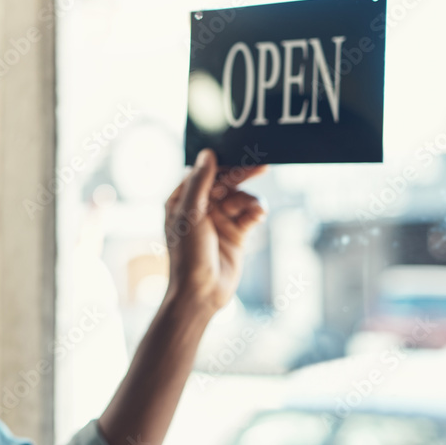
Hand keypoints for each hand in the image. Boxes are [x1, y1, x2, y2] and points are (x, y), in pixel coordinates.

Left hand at [163, 148, 266, 314]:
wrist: (201, 292)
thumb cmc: (188, 253)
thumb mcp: (190, 214)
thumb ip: (200, 182)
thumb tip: (207, 154)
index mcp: (181, 200)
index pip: (203, 173)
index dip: (221, 163)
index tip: (240, 152)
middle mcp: (199, 208)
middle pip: (225, 183)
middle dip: (242, 175)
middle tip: (263, 166)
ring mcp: (218, 221)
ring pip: (240, 198)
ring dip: (250, 200)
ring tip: (256, 210)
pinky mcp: (235, 234)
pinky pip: (249, 214)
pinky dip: (256, 212)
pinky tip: (259, 216)